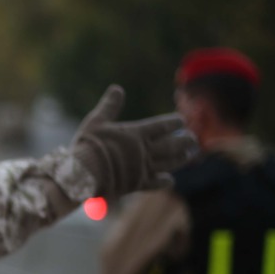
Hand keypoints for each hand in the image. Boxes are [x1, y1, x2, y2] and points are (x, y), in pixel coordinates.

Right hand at [69, 85, 194, 198]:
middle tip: (192, 138)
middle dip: (185, 141)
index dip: (174, 122)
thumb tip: (117, 88)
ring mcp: (142, 168)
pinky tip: (170, 179)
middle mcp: (144, 151)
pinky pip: (156, 182)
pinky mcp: (137, 184)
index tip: (181, 120)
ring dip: (181, 158)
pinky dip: (165, 181)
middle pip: (172, 144)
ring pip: (169, 163)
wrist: (82, 175)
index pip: (163, 125)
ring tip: (189, 155)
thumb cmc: (87, 145)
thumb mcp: (96, 121)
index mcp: (136, 133)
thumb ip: (109, 106)